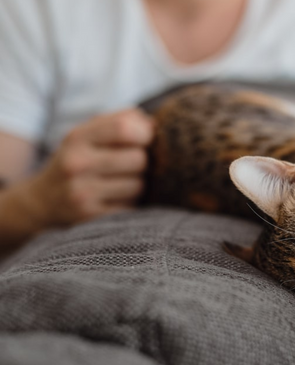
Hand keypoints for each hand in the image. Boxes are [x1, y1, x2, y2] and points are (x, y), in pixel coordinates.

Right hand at [27, 109, 153, 226]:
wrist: (43, 200)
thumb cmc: (79, 160)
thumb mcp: (89, 133)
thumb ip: (121, 120)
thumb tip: (155, 124)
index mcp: (77, 138)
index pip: (124, 128)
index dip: (146, 133)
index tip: (147, 139)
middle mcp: (76, 164)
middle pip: (138, 159)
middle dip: (143, 162)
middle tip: (132, 165)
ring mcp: (82, 193)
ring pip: (139, 185)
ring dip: (138, 184)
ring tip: (121, 182)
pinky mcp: (90, 217)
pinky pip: (132, 207)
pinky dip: (130, 203)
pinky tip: (114, 199)